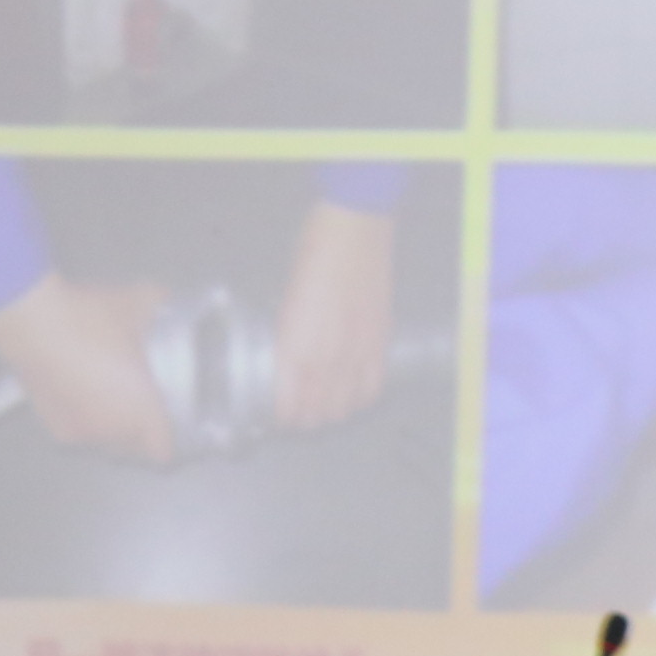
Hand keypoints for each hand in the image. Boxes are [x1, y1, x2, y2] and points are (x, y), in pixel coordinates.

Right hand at [0, 274, 173, 463]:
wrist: (30, 321)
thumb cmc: (89, 319)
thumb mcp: (134, 304)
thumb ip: (159, 304)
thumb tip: (163, 298)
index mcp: (141, 410)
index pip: (161, 449)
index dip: (166, 439)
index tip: (166, 423)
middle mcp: (112, 429)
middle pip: (133, 449)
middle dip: (138, 432)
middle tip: (138, 406)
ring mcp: (79, 430)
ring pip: (104, 443)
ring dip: (109, 428)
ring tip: (107, 399)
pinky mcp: (51, 424)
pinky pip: (77, 432)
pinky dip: (81, 420)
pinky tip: (79, 396)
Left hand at [269, 199, 395, 428]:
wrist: (354, 234)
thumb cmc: (313, 255)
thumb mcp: (286, 299)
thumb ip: (288, 335)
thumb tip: (288, 356)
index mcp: (296, 346)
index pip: (288, 403)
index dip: (282, 417)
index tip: (276, 416)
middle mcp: (327, 358)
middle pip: (318, 412)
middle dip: (305, 421)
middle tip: (297, 417)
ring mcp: (357, 353)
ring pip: (346, 406)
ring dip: (333, 413)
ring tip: (324, 411)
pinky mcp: (379, 344)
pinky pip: (372, 387)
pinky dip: (360, 399)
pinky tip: (353, 395)